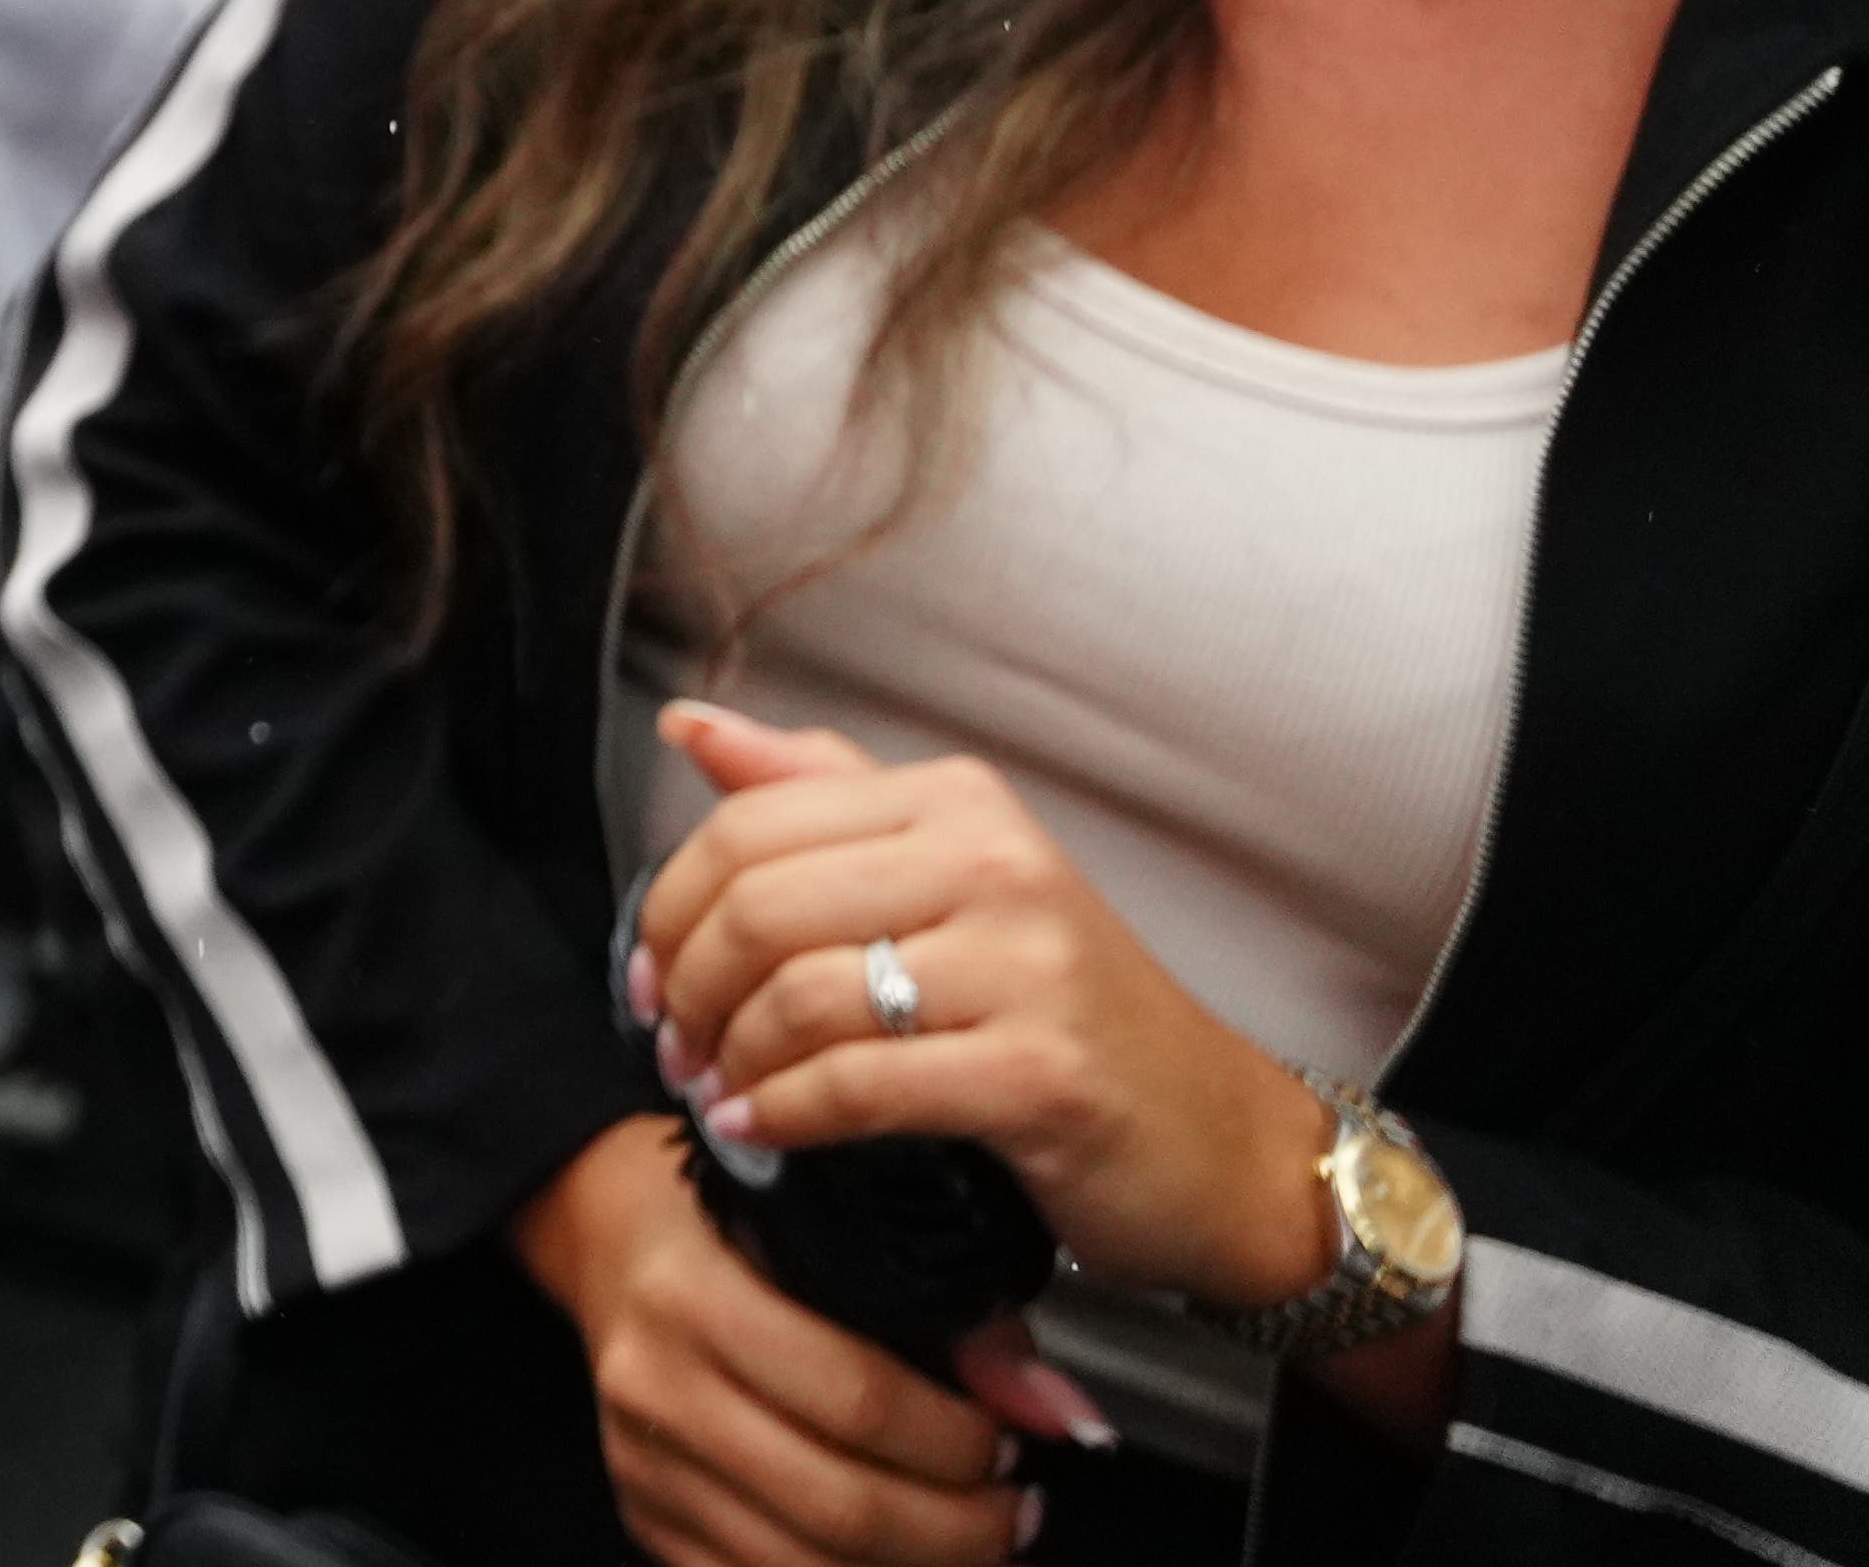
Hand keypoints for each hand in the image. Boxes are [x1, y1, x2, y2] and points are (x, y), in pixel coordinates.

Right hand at [512, 1117, 1043, 1566]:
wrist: (607, 1236)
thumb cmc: (726, 1225)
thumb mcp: (833, 1233)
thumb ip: (957, 1323)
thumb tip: (1055, 1412)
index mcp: (696, 1297)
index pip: (858, 1400)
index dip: (957, 1441)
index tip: (1007, 1444)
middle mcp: (656, 1385)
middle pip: (840, 1504)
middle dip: (957, 1529)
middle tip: (1012, 1511)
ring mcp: (644, 1463)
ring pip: (805, 1566)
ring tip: (972, 1542)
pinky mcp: (645, 1515)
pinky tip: (899, 1561)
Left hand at [640, 702, 1336, 1310]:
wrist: (1222, 1142)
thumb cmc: (1068, 1013)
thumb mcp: (952, 879)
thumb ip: (821, 798)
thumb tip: (691, 726)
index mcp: (958, 802)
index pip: (750, 825)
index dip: (670, 907)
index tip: (646, 973)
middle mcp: (994, 864)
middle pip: (760, 907)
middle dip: (686, 988)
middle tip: (673, 1044)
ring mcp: (1027, 967)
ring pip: (800, 996)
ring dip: (730, 1059)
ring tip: (716, 1092)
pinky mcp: (1042, 1073)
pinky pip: (859, 1085)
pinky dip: (784, 1115)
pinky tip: (761, 1132)